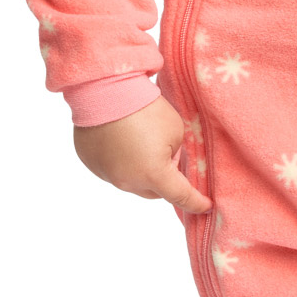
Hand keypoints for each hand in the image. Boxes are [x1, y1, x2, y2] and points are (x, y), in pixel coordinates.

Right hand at [73, 97, 210, 212]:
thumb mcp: (176, 132)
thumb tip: (167, 163)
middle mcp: (127, 181)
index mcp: (154, 175)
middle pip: (154, 192)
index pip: (181, 196)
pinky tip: (124, 141)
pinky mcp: (90, 162)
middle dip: (166, 182)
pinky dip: (121, 162)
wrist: (106, 90)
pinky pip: (112, 170)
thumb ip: (176, 154)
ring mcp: (105, 173)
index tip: (206, 206)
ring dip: (142, 172)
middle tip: (172, 160)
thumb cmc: (146, 108)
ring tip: (145, 145)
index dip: (196, 202)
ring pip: (131, 182)